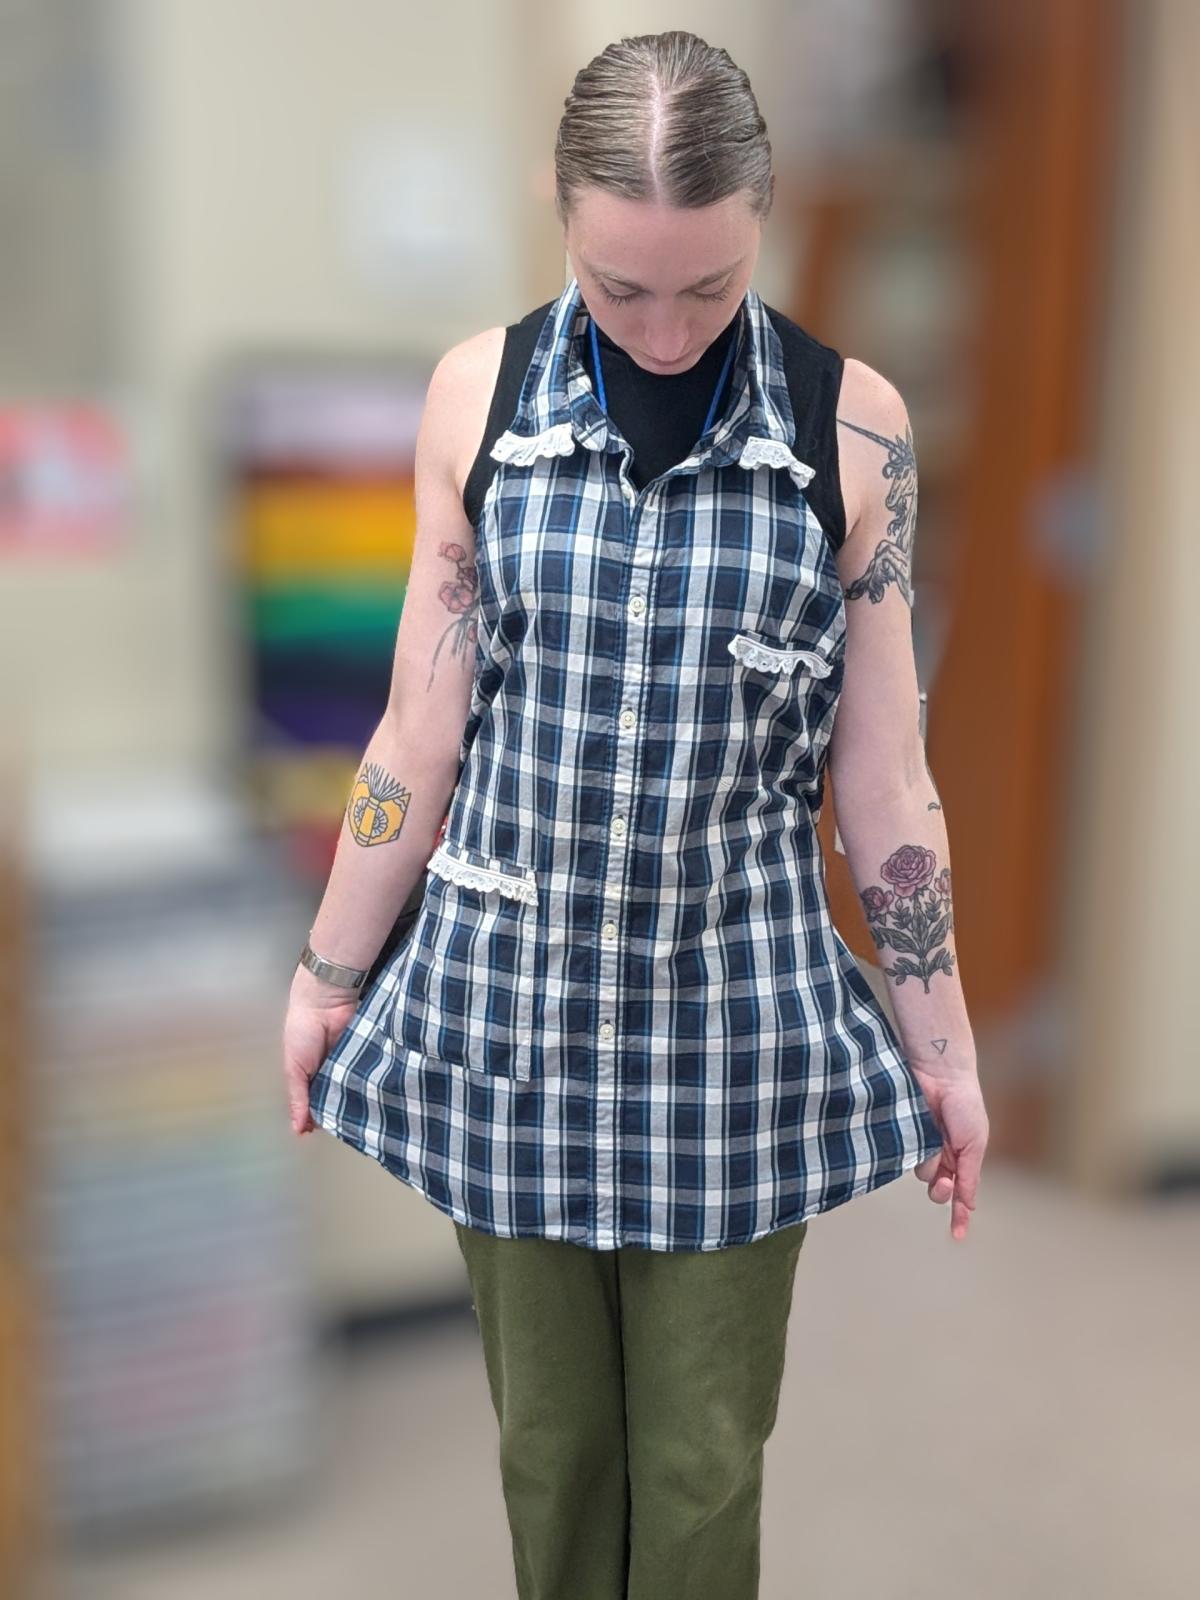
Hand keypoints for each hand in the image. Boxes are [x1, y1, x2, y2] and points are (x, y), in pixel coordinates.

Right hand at [282, 967, 360, 1135]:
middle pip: (340, 1100)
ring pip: (357, 1090)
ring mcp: (351, 1066)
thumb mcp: (294, 1069)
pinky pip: (370, 1075)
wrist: (325, 1001)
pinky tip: (377, 1098)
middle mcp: (332, 1074)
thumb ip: (298, 1098)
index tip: (327, 1133)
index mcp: (311, 1079)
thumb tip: (297, 1129)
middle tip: (350, 1129)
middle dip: (343, 1113)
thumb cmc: (302, 1031)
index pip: (318, 1105)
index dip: (322, 1119)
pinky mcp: (366, 1056)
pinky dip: (372, 1084)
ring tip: (367, 1118)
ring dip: (359, 1101)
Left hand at [908, 1066, 988, 1240]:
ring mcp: (920, 1145)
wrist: (940, 1073)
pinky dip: (912, 1151)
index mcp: (962, 1158)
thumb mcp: (974, 1143)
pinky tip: (916, 1136)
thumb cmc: (964, 1104)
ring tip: (935, 1140)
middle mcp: (941, 1155)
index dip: (960, 1215)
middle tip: (945, 1180)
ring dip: (929, 1164)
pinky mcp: (903, 1135)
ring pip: (921, 1173)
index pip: (961, 1194)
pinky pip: (904, 1155)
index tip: (958, 1235)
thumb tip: (969, 1203)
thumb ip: (970, 1174)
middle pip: (938, 1189)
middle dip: (942, 1190)